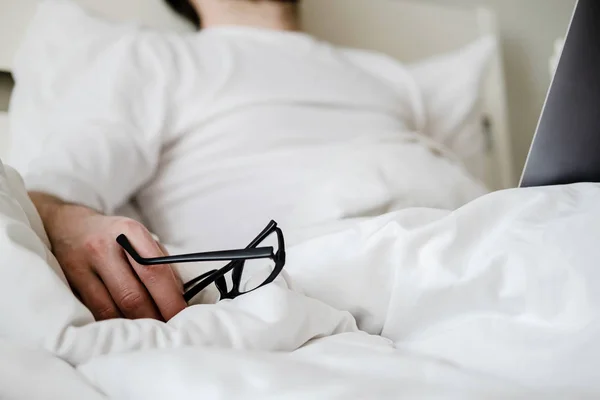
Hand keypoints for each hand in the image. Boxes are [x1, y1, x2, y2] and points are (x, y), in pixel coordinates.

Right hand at [30, 193, 185, 320]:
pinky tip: (126, 329)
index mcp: (130, 231)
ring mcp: (81, 266)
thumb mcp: (140, 237)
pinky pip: (94, 313)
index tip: (182, 316)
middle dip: (154, 318)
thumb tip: (180, 297)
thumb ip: (160, 263)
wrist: (68, 225)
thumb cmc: (114, 236)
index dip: (170, 299)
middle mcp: (103, 247)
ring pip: (111, 310)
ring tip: (149, 333)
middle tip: (168, 331)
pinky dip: (114, 325)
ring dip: (134, 327)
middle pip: (133, 296)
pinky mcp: (68, 284)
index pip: (154, 271)